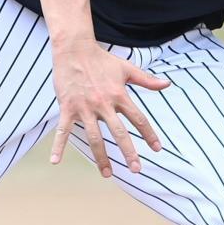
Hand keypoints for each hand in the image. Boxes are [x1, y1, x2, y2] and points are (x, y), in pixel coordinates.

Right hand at [50, 38, 169, 177]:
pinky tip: (56, 162)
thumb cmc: (103, 60)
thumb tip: (167, 84)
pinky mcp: (67, 108)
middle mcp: (104, 104)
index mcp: (120, 96)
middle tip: (136, 169)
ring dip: (100, 157)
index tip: (157, 149)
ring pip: (94, 137)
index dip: (149, 134)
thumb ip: (147, 80)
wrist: (75, 50)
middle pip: (119, 132)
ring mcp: (85, 107)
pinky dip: (58, 146)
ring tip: (107, 174)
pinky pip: (62, 130)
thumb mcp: (128, 69)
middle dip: (128, 152)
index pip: (138, 119)